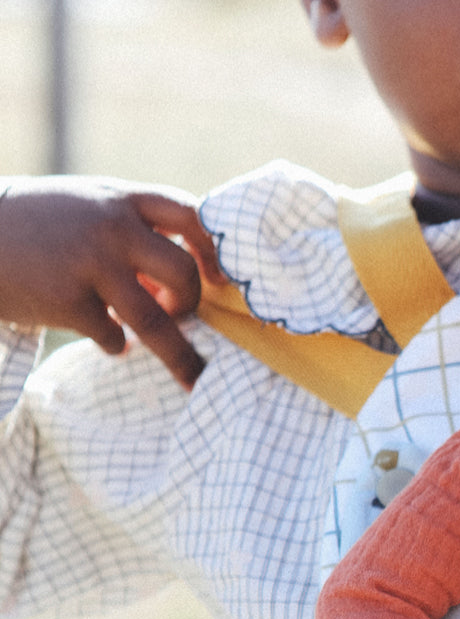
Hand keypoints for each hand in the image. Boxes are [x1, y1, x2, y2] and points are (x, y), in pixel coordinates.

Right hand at [0, 177, 224, 388]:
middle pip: (183, 274)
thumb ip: (133, 230)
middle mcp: (111, 228)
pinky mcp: (69, 302)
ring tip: (194, 376)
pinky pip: (114, 339)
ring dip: (180, 355)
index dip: (214, 251)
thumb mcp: (86, 207)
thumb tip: (185, 280)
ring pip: (157, 322)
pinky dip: (114, 344)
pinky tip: (100, 334)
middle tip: (180, 314)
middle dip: (191, 303)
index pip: (190, 215)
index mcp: (120, 199)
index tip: (221, 280)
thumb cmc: (36, 226)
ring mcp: (90, 265)